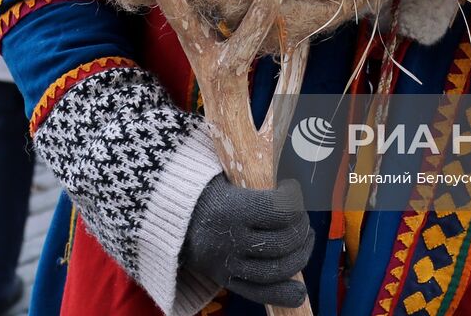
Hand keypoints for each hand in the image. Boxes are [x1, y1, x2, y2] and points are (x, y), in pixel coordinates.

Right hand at [180, 175, 313, 308]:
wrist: (165, 215)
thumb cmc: (202, 189)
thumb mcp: (225, 177)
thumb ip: (255, 181)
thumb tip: (291, 183)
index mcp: (230, 208)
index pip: (279, 210)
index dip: (294, 200)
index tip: (292, 189)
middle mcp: (229, 240)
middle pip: (282, 242)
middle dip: (301, 229)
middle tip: (301, 217)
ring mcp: (227, 264)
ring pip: (276, 270)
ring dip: (300, 256)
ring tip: (304, 241)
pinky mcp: (224, 280)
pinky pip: (259, 293)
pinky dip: (284, 294)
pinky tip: (300, 290)